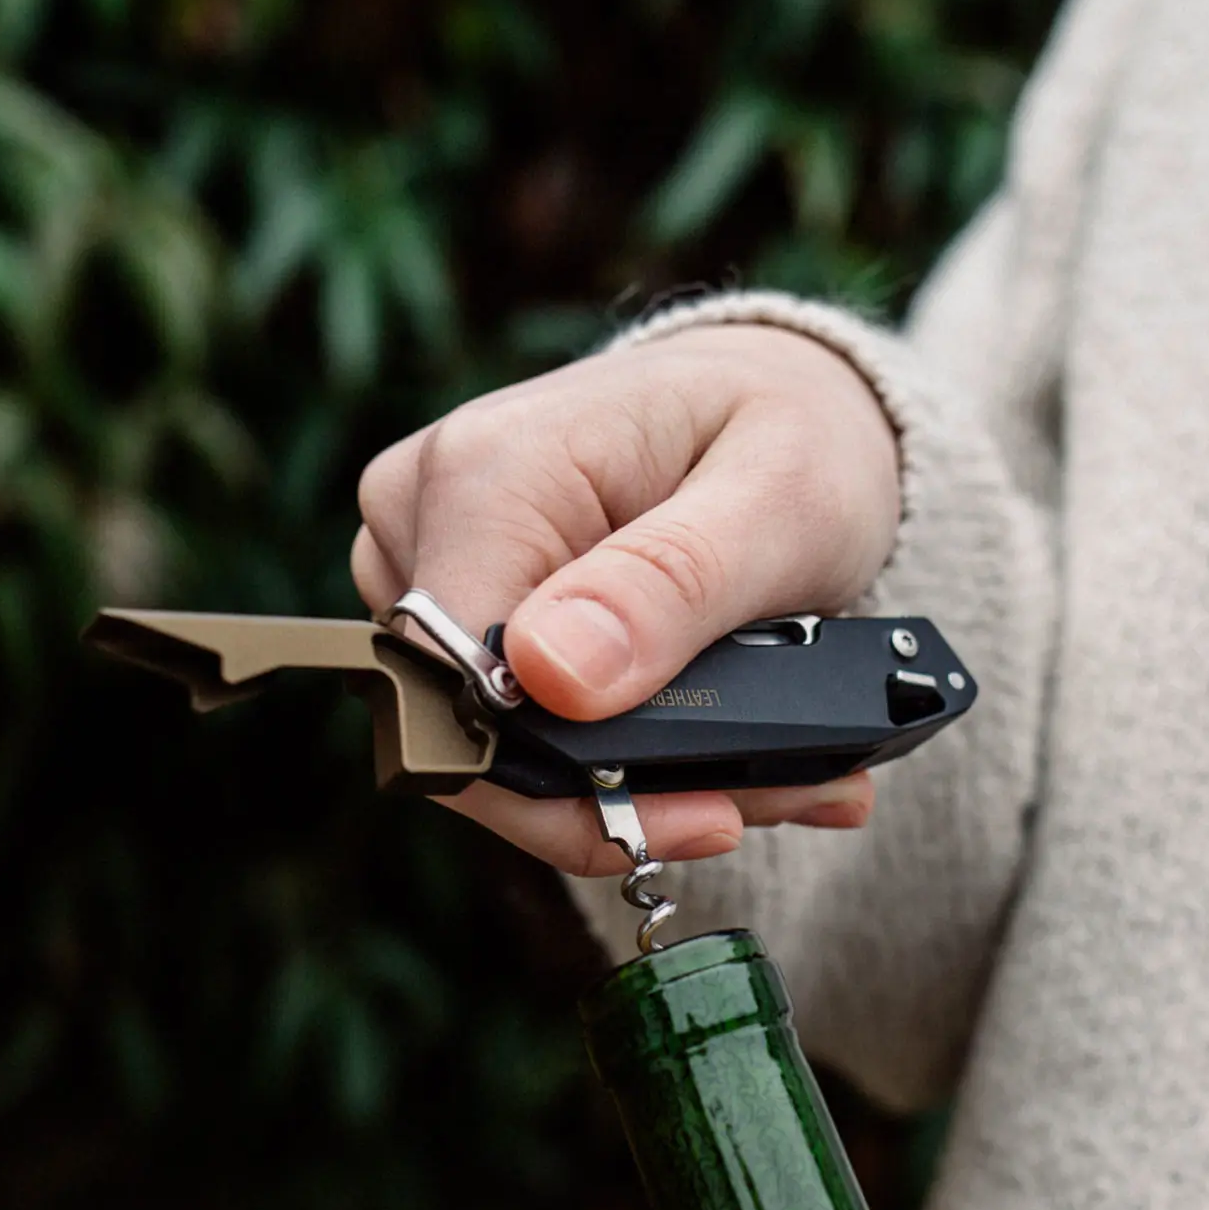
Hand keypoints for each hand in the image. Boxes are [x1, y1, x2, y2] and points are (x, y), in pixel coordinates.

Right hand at [351, 323, 902, 875]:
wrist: (781, 395)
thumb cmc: (785, 424)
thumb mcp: (779, 496)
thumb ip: (670, 582)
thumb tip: (550, 673)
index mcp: (483, 474)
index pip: (459, 687)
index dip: (566, 782)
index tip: (706, 814)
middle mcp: (423, 516)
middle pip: (474, 736)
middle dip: (623, 801)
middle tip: (769, 805)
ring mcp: (428, 565)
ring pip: (501, 749)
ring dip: (641, 792)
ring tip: (778, 778)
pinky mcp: (457, 609)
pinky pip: (520, 729)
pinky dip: (630, 766)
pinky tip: (732, 765)